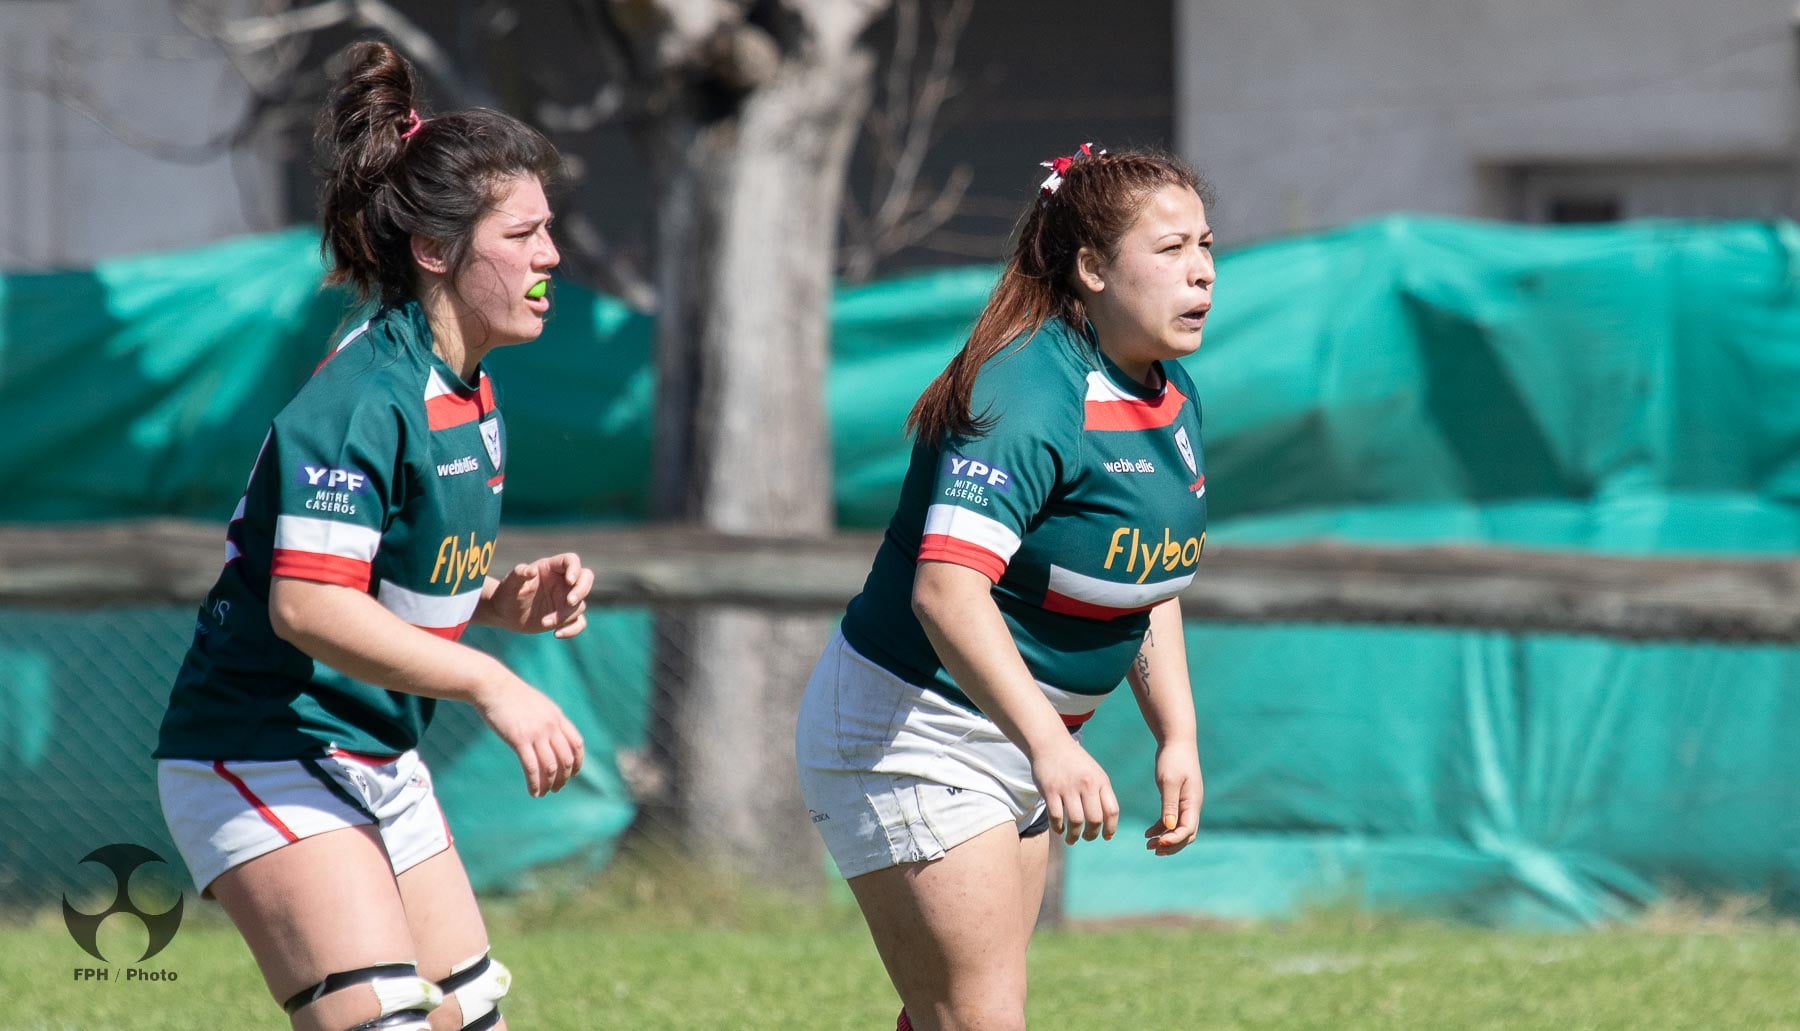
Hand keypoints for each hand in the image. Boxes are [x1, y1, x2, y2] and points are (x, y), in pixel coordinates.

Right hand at [474, 675, 584, 796]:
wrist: (493, 686)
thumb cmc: (512, 696)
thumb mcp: (537, 705)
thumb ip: (547, 719)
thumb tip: (551, 733)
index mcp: (557, 717)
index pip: (576, 744)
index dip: (578, 762)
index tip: (572, 774)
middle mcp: (551, 726)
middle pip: (566, 759)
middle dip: (564, 778)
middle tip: (557, 788)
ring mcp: (536, 732)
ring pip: (551, 766)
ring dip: (550, 784)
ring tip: (544, 792)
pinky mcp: (519, 739)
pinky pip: (531, 767)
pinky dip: (535, 783)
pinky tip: (533, 792)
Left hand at [486, 553, 594, 638]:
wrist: (504, 614)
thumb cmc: (507, 594)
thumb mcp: (510, 584)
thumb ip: (519, 574)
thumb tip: (530, 570)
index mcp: (551, 568)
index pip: (571, 561)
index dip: (574, 569)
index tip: (569, 581)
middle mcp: (562, 582)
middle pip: (586, 578)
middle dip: (581, 590)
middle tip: (569, 602)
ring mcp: (565, 599)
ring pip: (579, 604)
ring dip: (565, 616)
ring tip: (544, 623)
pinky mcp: (565, 617)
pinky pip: (579, 622)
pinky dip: (573, 630)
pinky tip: (557, 634)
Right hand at [1030, 739, 1119, 844]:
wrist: (1050, 743)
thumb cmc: (1074, 762)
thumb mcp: (1094, 773)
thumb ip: (1101, 793)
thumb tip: (1107, 823)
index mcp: (1101, 781)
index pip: (1112, 811)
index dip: (1110, 828)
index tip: (1106, 837)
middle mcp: (1086, 784)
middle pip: (1094, 819)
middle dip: (1091, 835)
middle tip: (1087, 838)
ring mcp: (1067, 788)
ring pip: (1075, 821)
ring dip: (1074, 836)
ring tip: (1071, 840)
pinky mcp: (1050, 790)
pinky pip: (1056, 817)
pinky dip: (1058, 828)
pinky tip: (1059, 830)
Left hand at [1144, 741, 1201, 855]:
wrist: (1177, 742)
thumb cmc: (1173, 759)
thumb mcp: (1169, 781)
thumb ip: (1169, 805)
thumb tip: (1169, 827)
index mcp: (1193, 803)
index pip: (1188, 830)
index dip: (1174, 840)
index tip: (1158, 842)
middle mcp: (1193, 807)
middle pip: (1187, 835)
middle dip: (1171, 845)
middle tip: (1152, 849)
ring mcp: (1186, 804)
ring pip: (1179, 830)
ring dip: (1166, 840)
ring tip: (1148, 845)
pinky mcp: (1178, 800)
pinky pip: (1172, 821)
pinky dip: (1161, 829)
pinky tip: (1147, 833)